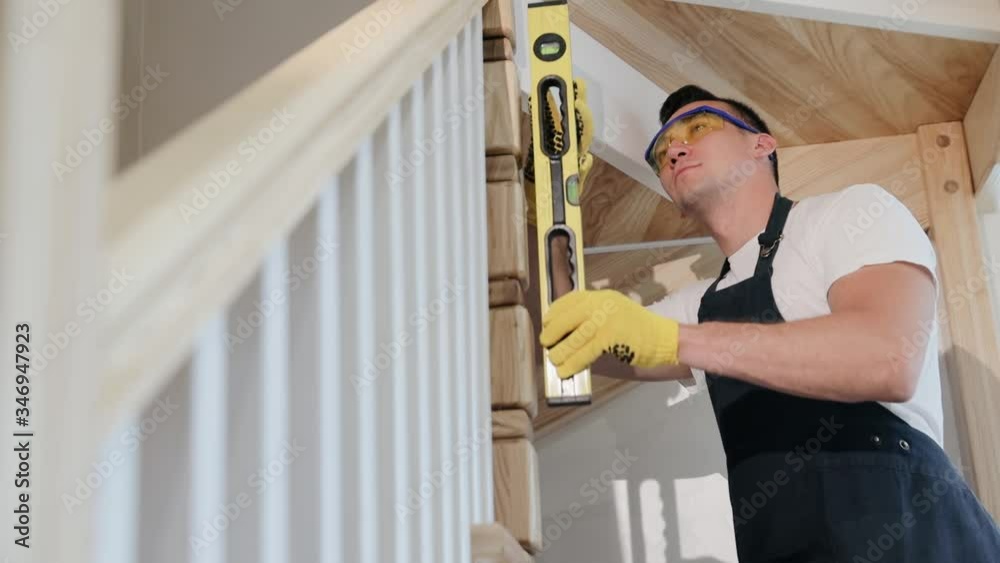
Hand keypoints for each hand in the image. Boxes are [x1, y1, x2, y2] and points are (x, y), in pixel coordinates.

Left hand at [539, 289, 679, 378]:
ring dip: (560, 351)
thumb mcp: (614, 313)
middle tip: (546, 343)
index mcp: (601, 297)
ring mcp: (606, 320)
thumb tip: (563, 335)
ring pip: (574, 337)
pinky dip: (573, 363)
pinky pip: (585, 352)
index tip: (547, 323)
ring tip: (554, 360)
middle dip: (552, 332)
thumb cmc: (637, 330)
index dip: (555, 312)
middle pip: (567, 317)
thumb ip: (592, 318)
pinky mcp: (611, 337)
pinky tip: (566, 370)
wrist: (664, 339)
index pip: (570, 299)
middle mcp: (602, 304)